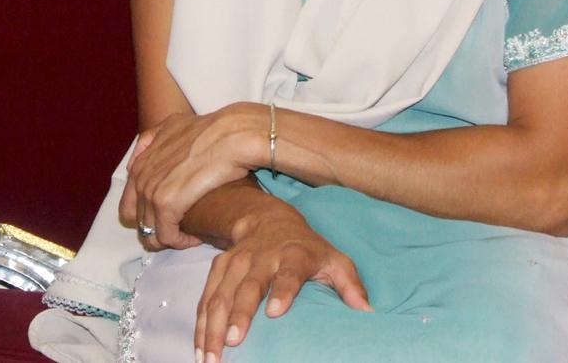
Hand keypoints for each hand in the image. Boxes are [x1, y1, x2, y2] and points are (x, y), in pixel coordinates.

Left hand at [120, 104, 265, 248]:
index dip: (147, 218)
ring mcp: (151, 191)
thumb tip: (135, 161)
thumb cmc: (208, 131)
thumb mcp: (170, 126)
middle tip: (181, 232)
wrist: (229, 134)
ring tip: (190, 237)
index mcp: (140, 164)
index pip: (129, 205)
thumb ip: (149, 141)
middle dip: (159, 230)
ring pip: (152, 232)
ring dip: (171, 238)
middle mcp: (140, 178)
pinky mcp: (167, 204)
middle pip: (139, 221)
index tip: (168, 220)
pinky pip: (167, 235)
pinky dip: (180, 241)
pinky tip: (196, 238)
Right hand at [194, 202, 368, 359]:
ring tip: (210, 358)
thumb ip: (351, 285)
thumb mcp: (335, 260)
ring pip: (220, 294)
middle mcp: (261, 257)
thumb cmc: (308, 249)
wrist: (269, 219)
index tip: (276, 312)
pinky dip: (200, 323)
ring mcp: (237, 262)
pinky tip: (199, 348)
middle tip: (233, 344)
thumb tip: (368, 312)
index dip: (282, 291)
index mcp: (293, 255)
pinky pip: (206, 297)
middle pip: (247, 287)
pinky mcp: (219, 267)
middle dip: (238, 316)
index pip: (288, 273)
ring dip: (212, 326)